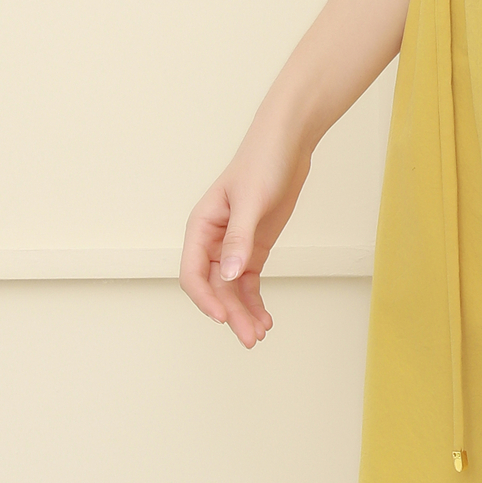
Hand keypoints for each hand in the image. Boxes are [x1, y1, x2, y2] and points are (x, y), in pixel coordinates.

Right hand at [179, 120, 310, 349]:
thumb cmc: (263, 163)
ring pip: (231, 290)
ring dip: (243, 313)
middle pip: (214, 288)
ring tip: (258, 334)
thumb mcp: (251, 201)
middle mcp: (212, 241)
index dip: (205, 299)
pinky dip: (255, 302)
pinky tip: (264, 319)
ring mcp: (233, 246)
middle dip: (230, 313)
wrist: (288, 144)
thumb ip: (239, 239)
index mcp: (201, 226)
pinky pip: (248, 282)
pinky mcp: (253, 248)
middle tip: (249, 338)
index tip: (223, 317)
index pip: (193, 273)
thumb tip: (227, 275)